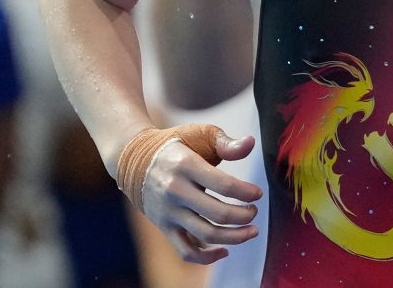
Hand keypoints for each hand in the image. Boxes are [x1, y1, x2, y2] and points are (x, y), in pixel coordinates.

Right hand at [140, 129, 263, 264]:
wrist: (135, 160)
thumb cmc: (176, 145)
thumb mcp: (199, 134)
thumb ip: (226, 143)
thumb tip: (250, 143)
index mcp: (186, 165)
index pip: (223, 185)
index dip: (246, 192)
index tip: (257, 194)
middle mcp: (175, 190)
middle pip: (217, 213)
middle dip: (244, 215)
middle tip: (254, 211)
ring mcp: (169, 212)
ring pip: (205, 235)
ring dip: (234, 237)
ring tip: (251, 231)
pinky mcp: (164, 227)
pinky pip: (186, 251)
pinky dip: (207, 257)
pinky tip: (225, 250)